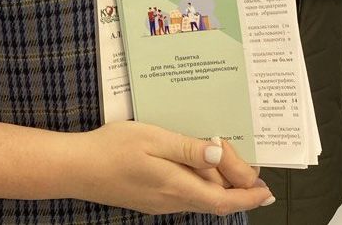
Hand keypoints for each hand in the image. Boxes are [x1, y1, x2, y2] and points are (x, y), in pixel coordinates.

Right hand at [65, 122, 273, 215]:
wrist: (76, 168)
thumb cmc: (112, 148)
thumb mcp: (153, 139)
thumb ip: (188, 149)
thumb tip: (221, 156)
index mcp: (176, 186)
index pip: (222, 200)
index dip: (247, 196)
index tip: (266, 189)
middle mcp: (172, 200)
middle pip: (214, 198)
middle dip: (234, 183)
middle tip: (243, 157)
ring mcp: (159, 202)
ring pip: (200, 196)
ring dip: (217, 182)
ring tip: (224, 156)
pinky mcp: (150, 198)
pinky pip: (184, 193)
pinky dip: (198, 181)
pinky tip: (194, 163)